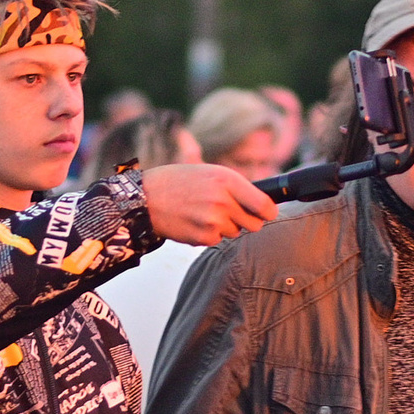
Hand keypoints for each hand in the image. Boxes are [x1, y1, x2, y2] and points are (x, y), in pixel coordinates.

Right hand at [142, 163, 275, 245]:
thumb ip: (236, 186)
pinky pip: (217, 241)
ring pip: (235, 233)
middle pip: (254, 224)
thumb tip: (263, 203)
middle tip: (230, 214)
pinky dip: (208, 235)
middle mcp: (223, 200)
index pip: (264, 205)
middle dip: (246, 221)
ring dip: (224, 227)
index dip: (268, 212)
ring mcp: (213, 220)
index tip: (266, 213)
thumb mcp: (209, 172)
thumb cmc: (179, 182)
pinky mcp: (203, 237)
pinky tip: (193, 222)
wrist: (146, 198)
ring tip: (203, 212)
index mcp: (227, 180)